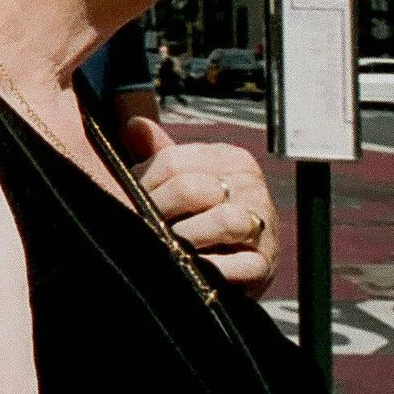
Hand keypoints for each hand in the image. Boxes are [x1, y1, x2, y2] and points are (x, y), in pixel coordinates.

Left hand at [122, 118, 276, 294]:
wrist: (236, 265)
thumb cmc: (201, 214)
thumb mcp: (183, 179)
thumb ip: (160, 153)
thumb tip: (134, 124)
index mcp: (231, 159)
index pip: (172, 161)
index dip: (143, 183)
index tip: (130, 199)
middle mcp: (251, 186)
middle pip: (190, 189)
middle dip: (157, 211)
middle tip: (141, 226)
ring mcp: (262, 224)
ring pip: (222, 222)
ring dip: (185, 238)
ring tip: (166, 246)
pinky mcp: (264, 263)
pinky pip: (239, 265)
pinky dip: (212, 269)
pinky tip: (191, 269)